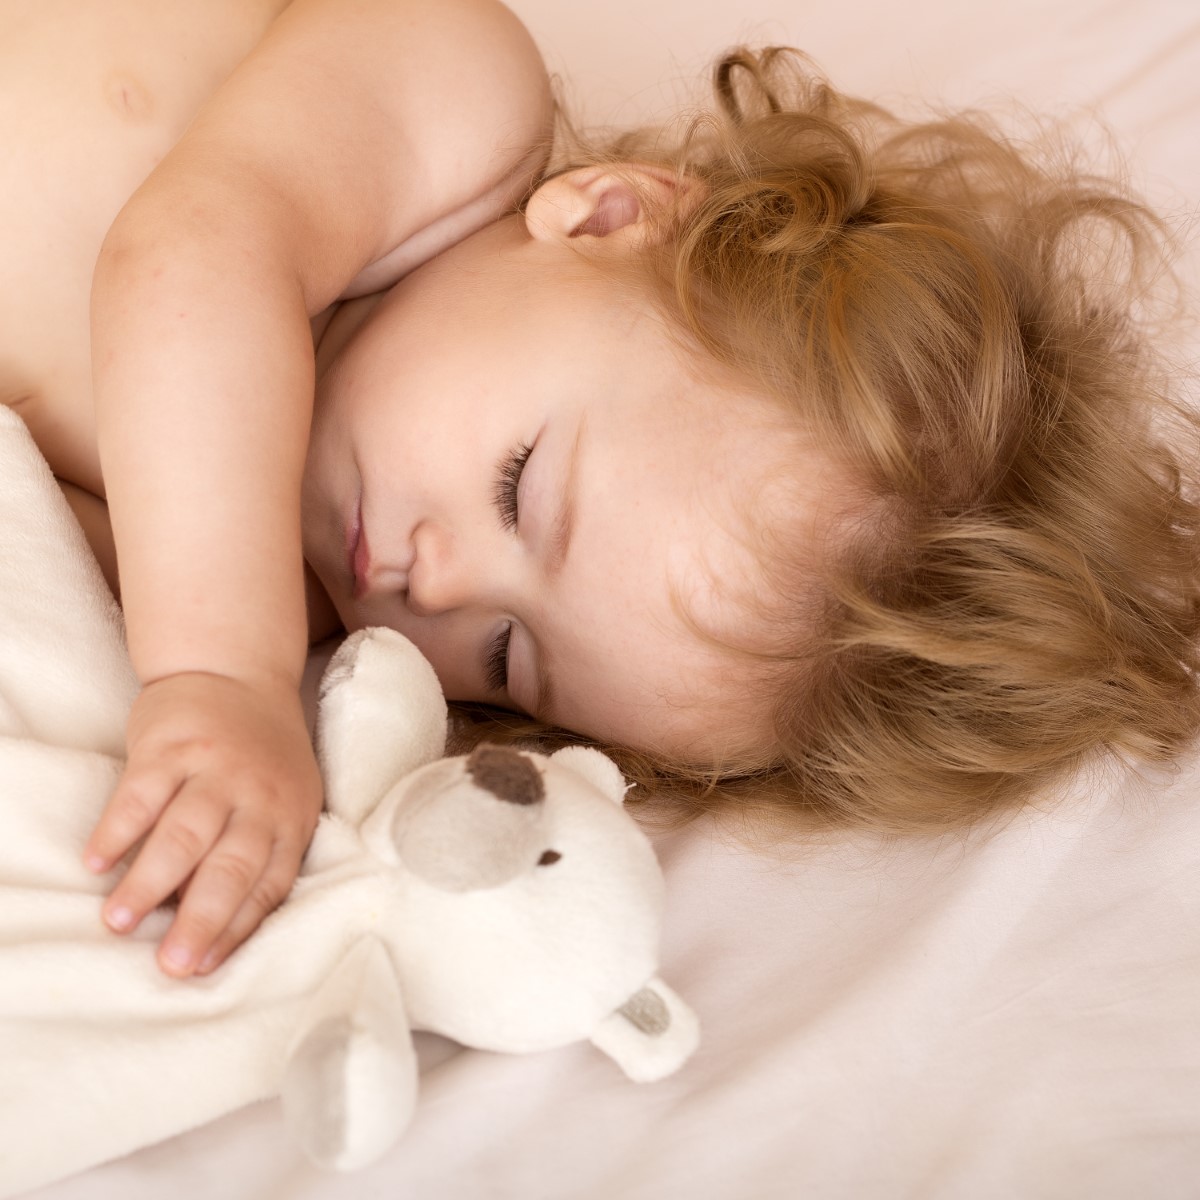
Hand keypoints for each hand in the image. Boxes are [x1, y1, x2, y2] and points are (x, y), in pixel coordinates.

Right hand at [84, 672, 322, 977]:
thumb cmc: (261, 756)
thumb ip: (259, 853)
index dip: (237, 929)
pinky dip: (117, 830)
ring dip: (150, 882)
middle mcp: (259, 795)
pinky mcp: (173, 744)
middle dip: (201, 919)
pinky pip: (141, 793)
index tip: (203, 968)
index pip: (270, 884)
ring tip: (118, 923)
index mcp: (292, 816)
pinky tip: (97, 863)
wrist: (238, 673)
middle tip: (170, 965)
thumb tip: (212, 927)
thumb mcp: (283, 799)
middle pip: (232, 865)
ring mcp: (216, 767)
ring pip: (184, 833)